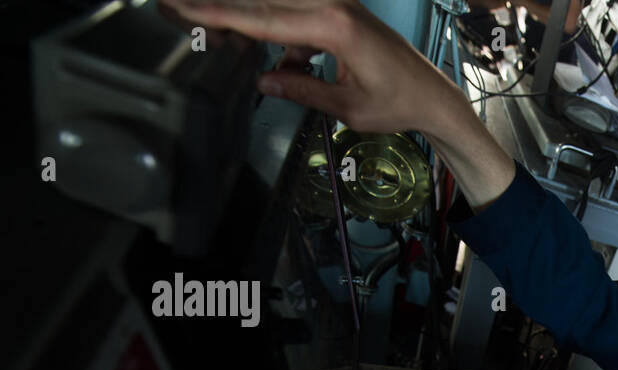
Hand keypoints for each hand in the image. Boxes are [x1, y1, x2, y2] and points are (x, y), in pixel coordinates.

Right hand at [161, 1, 439, 133]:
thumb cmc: (400, 103)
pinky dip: (280, 36)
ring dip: (250, 24)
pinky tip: (286, 65)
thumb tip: (262, 81)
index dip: (218, 14)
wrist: (432, 95)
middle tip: (181, 13)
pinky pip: (295, 15)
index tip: (183, 9)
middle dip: (223, 11)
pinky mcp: (340, 11)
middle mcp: (334, 5)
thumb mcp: (346, 107)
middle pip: (263, 2)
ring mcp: (338, 4)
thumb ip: (301, 89)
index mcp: (333, 26)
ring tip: (224, 40)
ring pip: (276, 6)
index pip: (262, 19)